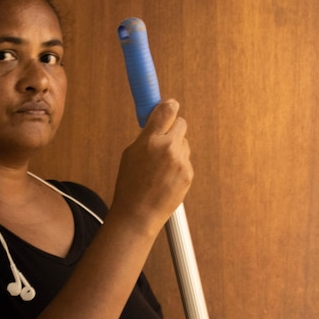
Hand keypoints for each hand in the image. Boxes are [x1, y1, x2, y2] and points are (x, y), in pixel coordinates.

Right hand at [110, 99, 192, 233]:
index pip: (167, 110)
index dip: (169, 105)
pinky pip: (186, 160)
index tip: (170, 105)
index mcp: (150, 140)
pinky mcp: (188, 173)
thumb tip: (157, 121)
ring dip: (176, 149)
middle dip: (174, 128)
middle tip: (165, 137)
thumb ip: (147, 136)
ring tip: (160, 167)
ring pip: (184, 143)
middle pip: (181, 123)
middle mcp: (168, 147)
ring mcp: (181, 161)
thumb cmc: (130, 185)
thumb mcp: (131, 154)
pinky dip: (178, 165)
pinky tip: (166, 178)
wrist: (139, 213)